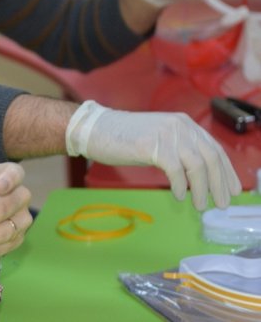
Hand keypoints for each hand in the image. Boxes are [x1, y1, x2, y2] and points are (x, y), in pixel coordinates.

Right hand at [66, 101, 241, 210]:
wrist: (96, 130)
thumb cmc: (124, 138)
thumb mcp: (159, 139)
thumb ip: (179, 149)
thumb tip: (199, 175)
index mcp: (184, 123)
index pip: (214, 148)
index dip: (226, 171)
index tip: (232, 190)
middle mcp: (180, 125)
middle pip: (210, 157)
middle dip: (219, 184)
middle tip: (221, 204)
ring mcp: (167, 134)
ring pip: (197, 165)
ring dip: (202, 189)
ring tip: (200, 206)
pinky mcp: (153, 145)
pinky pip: (175, 170)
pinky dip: (181, 185)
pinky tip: (179, 195)